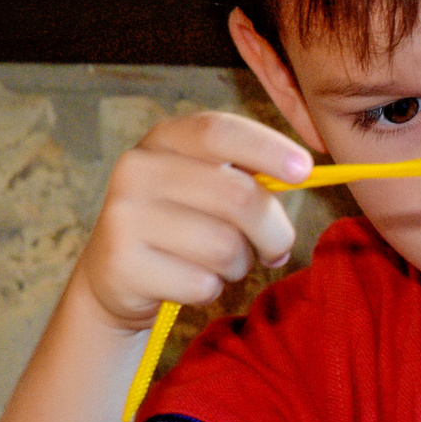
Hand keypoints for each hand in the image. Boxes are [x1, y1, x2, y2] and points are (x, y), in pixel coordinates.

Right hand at [76, 112, 312, 328]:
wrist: (116, 275)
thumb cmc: (182, 224)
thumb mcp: (206, 185)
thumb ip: (247, 176)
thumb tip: (302, 172)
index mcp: (165, 139)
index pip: (220, 132)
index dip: (267, 148)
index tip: (304, 170)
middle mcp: (138, 169)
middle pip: (238, 197)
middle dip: (274, 231)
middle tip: (276, 248)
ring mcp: (124, 216)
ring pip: (225, 247)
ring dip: (239, 265)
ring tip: (221, 264)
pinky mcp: (121, 265)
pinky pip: (201, 284)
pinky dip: (210, 290)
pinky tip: (190, 282)